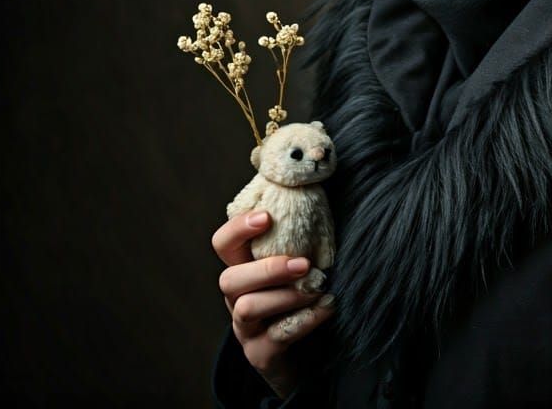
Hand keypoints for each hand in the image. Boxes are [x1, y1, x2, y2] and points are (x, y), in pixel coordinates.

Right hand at [212, 210, 335, 399]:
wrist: (311, 353)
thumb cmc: (306, 294)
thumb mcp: (299, 264)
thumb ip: (300, 237)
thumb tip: (317, 196)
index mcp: (244, 269)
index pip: (224, 244)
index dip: (238, 228)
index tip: (267, 216)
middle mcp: (237, 298)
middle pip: (229, 279)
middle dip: (266, 268)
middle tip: (304, 263)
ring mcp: (246, 329)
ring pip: (246, 308)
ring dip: (285, 295)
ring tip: (317, 287)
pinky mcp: (261, 354)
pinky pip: (276, 337)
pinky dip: (304, 319)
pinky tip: (327, 306)